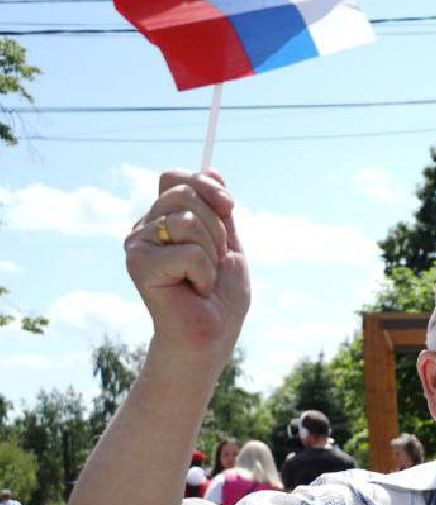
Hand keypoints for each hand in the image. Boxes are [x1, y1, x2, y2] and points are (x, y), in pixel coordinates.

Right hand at [123, 170, 248, 359]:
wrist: (211, 336)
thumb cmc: (219, 296)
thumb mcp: (227, 243)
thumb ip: (218, 209)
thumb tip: (213, 168)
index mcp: (163, 219)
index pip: (175, 178)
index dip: (207, 186)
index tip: (229, 207)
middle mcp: (144, 227)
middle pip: (184, 193)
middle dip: (217, 227)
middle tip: (214, 259)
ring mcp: (137, 244)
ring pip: (190, 221)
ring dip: (212, 254)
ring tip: (202, 278)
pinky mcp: (138, 264)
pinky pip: (189, 252)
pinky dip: (204, 273)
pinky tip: (194, 290)